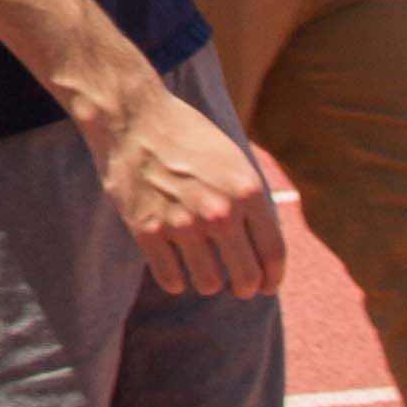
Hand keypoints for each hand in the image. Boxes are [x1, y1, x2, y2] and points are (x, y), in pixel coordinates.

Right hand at [81, 67, 281, 298]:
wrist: (133, 118)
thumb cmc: (186, 136)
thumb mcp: (233, 161)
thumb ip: (250, 202)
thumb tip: (262, 247)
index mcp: (247, 191)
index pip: (273, 254)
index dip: (272, 278)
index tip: (266, 285)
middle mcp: (219, 212)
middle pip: (245, 277)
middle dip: (245, 287)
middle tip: (238, 287)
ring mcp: (182, 224)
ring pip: (208, 283)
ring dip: (209, 282)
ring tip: (204, 272)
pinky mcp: (148, 231)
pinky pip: (170, 279)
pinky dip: (176, 281)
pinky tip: (175, 269)